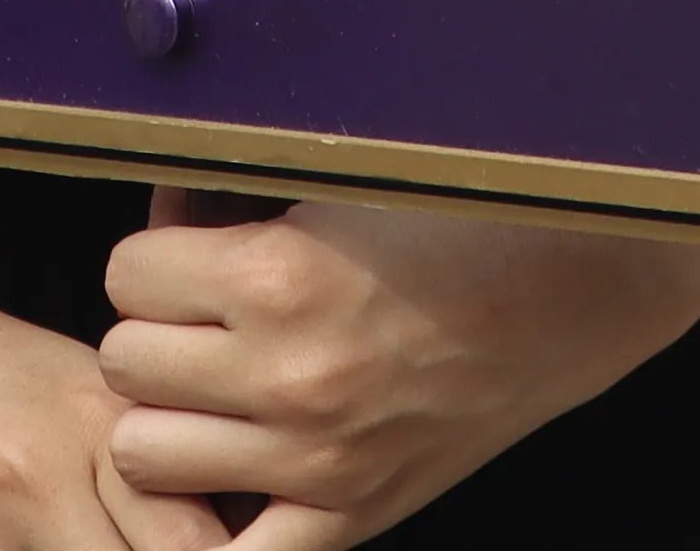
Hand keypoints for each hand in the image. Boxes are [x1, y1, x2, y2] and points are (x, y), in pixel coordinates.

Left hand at [96, 192, 699, 545]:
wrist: (574, 289)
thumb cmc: (461, 218)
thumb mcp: (338, 183)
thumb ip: (233, 200)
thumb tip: (158, 214)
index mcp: (280, 277)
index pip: (127, 272)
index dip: (156, 254)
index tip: (194, 249)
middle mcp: (290, 377)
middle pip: (125, 364)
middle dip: (155, 331)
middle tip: (206, 314)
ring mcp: (317, 460)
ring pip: (144, 456)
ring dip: (169, 418)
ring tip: (218, 386)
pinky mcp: (351, 514)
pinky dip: (218, 527)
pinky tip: (232, 481)